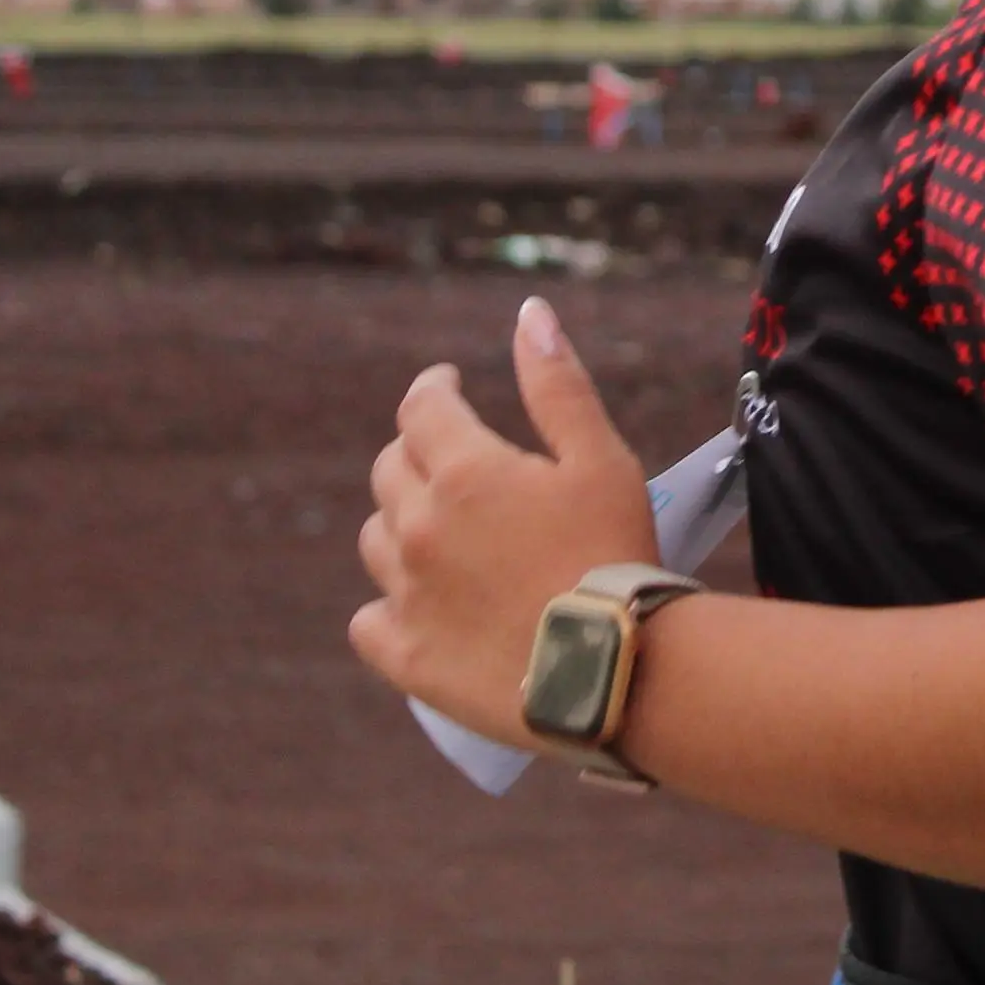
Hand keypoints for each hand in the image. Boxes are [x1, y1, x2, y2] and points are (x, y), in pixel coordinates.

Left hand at [347, 296, 658, 744]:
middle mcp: (418, 528)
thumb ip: (556, 384)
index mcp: (463, 472)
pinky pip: (368, 621)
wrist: (617, 671)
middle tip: (455, 462)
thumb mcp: (600, 459)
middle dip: (418, 452)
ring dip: (401, 524)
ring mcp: (406, 595)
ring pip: (375, 540)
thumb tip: (528, 314)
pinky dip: (387, 606)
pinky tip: (419, 605)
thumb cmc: (616, 556)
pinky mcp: (406, 656)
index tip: (449, 387)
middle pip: (391, 469)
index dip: (435, 389)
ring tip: (443, 534)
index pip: (421, 407)